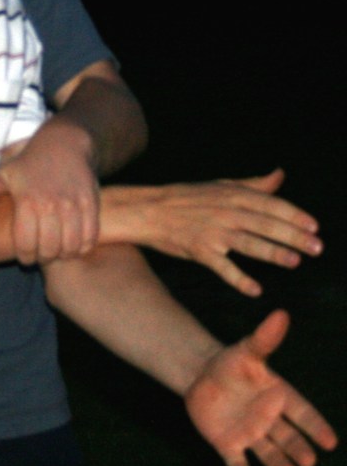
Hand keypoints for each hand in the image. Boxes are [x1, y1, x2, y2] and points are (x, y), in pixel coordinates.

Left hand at [0, 116, 99, 264]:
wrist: (64, 143)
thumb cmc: (31, 161)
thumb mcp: (5, 172)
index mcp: (27, 202)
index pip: (26, 245)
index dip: (25, 257)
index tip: (26, 257)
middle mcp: (50, 206)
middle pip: (49, 250)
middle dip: (44, 258)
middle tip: (42, 255)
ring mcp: (73, 206)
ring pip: (70, 247)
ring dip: (64, 254)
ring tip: (58, 251)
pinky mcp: (90, 204)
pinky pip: (90, 237)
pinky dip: (83, 247)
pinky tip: (75, 244)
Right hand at [103, 169, 321, 295]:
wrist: (149, 210)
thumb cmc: (187, 198)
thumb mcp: (221, 185)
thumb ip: (254, 184)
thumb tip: (280, 175)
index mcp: (233, 195)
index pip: (271, 204)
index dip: (295, 215)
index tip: (315, 227)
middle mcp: (226, 211)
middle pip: (265, 224)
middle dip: (293, 236)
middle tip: (316, 248)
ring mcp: (213, 232)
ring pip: (248, 243)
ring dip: (272, 253)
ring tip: (294, 262)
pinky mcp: (199, 251)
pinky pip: (222, 267)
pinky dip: (238, 279)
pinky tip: (255, 290)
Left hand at [185, 309, 337, 465]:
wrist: (202, 377)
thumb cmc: (231, 363)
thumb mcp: (247, 350)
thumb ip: (264, 338)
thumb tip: (281, 314)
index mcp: (277, 397)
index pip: (301, 412)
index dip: (315, 426)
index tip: (330, 441)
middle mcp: (268, 420)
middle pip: (288, 437)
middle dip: (298, 449)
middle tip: (309, 461)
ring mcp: (250, 434)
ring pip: (268, 453)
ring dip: (278, 465)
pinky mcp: (228, 445)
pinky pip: (237, 463)